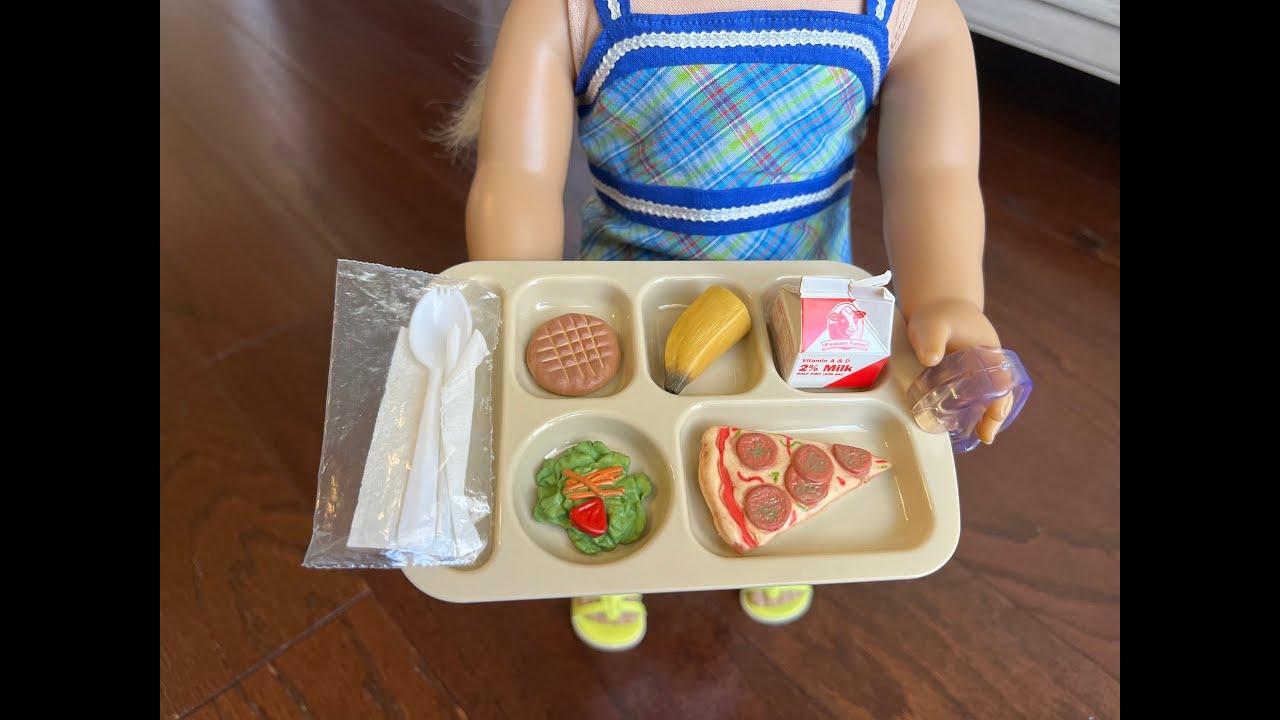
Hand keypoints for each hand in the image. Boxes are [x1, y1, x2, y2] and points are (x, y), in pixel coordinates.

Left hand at [906, 298, 1012, 444]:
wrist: (937, 307)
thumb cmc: (938, 315)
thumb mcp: (932, 325)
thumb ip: (932, 339)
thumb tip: (931, 359)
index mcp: (989, 353)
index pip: (1001, 381)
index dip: (999, 399)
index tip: (995, 415)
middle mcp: (989, 366)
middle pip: (1000, 395)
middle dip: (995, 417)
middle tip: (986, 436)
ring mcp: (979, 373)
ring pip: (989, 399)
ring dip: (985, 417)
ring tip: (978, 436)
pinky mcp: (967, 379)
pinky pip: (975, 398)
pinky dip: (972, 412)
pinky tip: (961, 425)